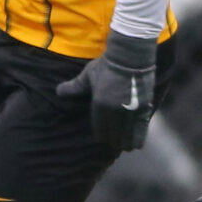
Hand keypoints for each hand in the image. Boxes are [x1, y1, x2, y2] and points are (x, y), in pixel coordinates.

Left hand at [55, 30, 157, 153]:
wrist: (129, 56)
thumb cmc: (106, 65)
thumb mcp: (87, 76)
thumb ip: (73, 87)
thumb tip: (58, 92)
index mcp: (99, 105)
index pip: (99, 129)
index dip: (101, 134)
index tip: (103, 137)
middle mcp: (114, 112)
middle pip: (113, 135)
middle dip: (113, 140)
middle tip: (114, 141)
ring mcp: (130, 111)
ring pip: (127, 136)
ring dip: (125, 142)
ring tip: (126, 146)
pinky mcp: (143, 109)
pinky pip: (140, 130)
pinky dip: (138, 138)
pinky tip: (136, 145)